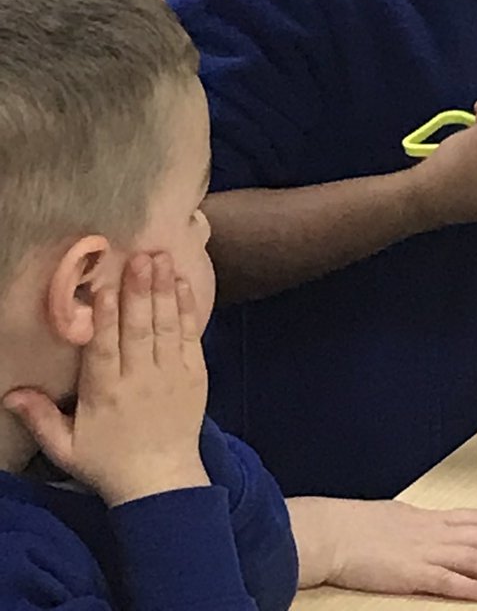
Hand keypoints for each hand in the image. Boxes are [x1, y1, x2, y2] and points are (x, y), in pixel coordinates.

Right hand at [4, 253, 208, 506]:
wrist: (161, 482)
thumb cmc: (108, 463)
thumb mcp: (65, 447)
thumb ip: (40, 417)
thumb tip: (10, 393)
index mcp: (106, 394)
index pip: (105, 350)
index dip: (106, 318)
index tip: (104, 287)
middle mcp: (140, 380)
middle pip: (139, 329)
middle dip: (138, 291)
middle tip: (139, 257)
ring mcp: (171, 374)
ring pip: (166, 326)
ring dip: (163, 290)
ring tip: (160, 259)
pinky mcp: (194, 374)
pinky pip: (190, 336)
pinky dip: (187, 309)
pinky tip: (182, 284)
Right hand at [290, 496, 476, 601]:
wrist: (332, 531)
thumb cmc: (357, 525)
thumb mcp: (397, 519)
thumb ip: (419, 526)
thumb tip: (430, 529)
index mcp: (432, 517)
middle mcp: (435, 531)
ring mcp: (426, 552)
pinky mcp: (412, 574)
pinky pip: (449, 581)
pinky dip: (473, 588)